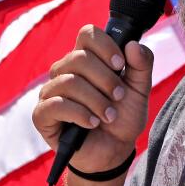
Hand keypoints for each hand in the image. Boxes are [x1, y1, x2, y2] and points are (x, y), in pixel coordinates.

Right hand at [32, 24, 153, 173]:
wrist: (114, 152)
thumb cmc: (123, 118)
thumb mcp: (139, 90)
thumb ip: (142, 65)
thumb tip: (133, 44)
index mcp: (86, 59)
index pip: (87, 34)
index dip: (105, 46)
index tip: (120, 65)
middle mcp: (64, 71)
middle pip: (78, 58)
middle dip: (105, 79)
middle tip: (118, 97)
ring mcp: (50, 92)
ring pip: (69, 82)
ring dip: (95, 100)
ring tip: (109, 116)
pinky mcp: (42, 115)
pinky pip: (55, 104)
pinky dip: (79, 114)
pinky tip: (92, 123)